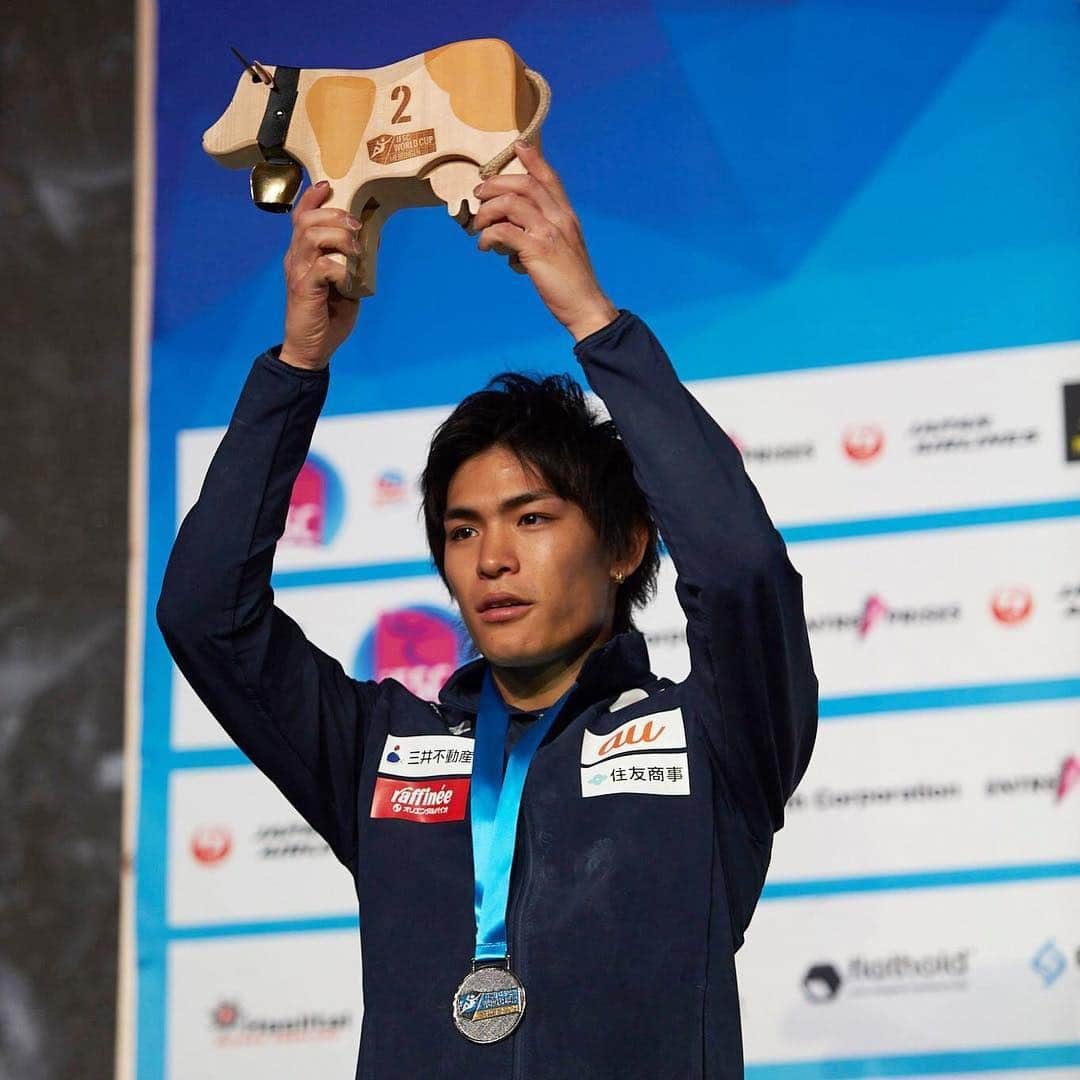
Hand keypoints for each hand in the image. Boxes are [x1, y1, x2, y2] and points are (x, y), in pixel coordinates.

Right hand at [279, 181, 361, 369]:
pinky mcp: (304, 289)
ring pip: (312, 236)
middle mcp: (295, 258)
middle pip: (307, 219)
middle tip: (356, 225)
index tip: (328, 185)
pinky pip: (322, 266)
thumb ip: (352, 260)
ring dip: (339, 237)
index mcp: (302, 253)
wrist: (311, 349)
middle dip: (335, 215)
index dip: (313, 198)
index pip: (301, 216)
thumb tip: (373, 236)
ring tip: (356, 250)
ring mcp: (298, 273)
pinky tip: (349, 279)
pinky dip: (341, 268)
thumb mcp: (344, 282)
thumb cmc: (328, 316)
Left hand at [471, 142, 618, 341]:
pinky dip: (488, 236)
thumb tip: (513, 232)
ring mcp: (550, 233)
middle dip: (496, 183)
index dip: (534, 159)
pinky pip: (504, 231)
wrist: (586, 306)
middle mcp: (561, 218)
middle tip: (479, 193)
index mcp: (568, 216)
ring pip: (511, 203)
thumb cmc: (571, 283)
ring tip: (478, 224)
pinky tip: (484, 246)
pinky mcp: (538, 250)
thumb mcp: (564, 250)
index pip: (550, 179)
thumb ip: (545, 234)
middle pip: (525, 184)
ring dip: (488, 210)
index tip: (518, 145)